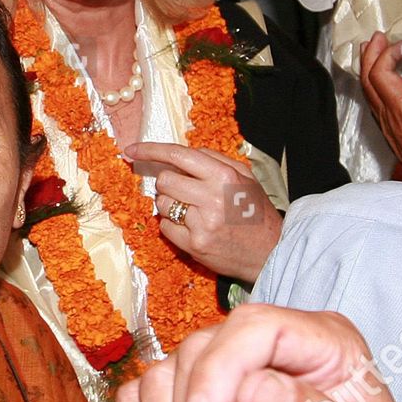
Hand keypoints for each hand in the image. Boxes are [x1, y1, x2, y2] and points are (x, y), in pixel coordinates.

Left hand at [127, 141, 280, 285]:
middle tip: (186, 192)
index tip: (131, 149)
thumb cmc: (255, 211)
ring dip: (171, 205)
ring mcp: (201, 224)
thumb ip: (213, 160)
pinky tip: (192, 228)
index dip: (150, 150)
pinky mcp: (194, 245)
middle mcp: (211, 198)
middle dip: (169, 184)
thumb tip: (180, 153)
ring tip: (194, 211)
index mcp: (224, 176)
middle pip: (165, 180)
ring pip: (162, 204)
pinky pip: (165, 227)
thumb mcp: (244, 177)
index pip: (178, 155)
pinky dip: (173, 225)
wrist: (270, 251)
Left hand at [359, 32, 401, 181]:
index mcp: (401, 110)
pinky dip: (376, 85)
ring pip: (370, 92)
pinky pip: (377, 103)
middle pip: (368, 80)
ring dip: (370, 68)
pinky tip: (384, 84)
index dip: (387, 54)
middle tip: (378, 37)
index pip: (381, 73)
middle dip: (371, 55)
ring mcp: (390, 127)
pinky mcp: (395, 134)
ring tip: (373, 52)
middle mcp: (390, 117)